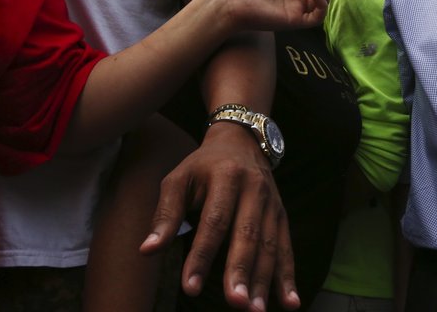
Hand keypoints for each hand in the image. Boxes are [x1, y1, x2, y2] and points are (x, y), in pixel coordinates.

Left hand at [141, 123, 299, 311]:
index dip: (202, 255)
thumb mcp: (179, 179)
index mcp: (226, 177)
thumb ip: (165, 214)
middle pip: (247, 234)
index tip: (189, 287)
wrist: (242, 141)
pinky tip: (290, 302)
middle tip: (235, 302)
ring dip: (264, 280)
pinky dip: (288, 277)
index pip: (214, 220)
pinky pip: (286, 248)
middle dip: (241, 270)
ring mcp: (272, 203)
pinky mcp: (282, 215)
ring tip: (255, 310)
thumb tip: (147, 250)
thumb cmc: (203, 166)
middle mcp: (254, 189)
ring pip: (270, 245)